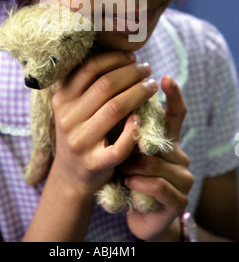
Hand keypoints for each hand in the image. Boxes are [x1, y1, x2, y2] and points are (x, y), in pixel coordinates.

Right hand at [50, 51, 158, 197]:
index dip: (114, 58)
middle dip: (132, 73)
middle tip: (147, 69)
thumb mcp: (74, 107)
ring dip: (139, 93)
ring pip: (115, 109)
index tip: (132, 57)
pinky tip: (141, 119)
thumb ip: (89, 85)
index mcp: (62, 99)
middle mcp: (67, 118)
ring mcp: (80, 141)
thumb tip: (120, 55)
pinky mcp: (94, 163)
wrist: (71, 175)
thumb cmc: (81, 131)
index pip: (89, 68)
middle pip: (106, 85)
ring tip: (151, 86)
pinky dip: (133, 131)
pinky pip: (119, 146)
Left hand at [119, 76, 193, 241]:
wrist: (141, 213)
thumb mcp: (129, 146)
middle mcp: (180, 156)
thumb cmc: (131, 173)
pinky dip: (139, 183)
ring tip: (120, 168)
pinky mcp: (177, 202)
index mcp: (169, 140)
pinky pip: (158, 187)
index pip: (177, 113)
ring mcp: (182, 179)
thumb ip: (128, 124)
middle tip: (113, 141)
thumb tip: (108, 92)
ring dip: (132, 165)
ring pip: (155, 163)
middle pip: (161, 137)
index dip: (174, 95)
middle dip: (133, 138)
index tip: (164, 77)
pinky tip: (128, 183)